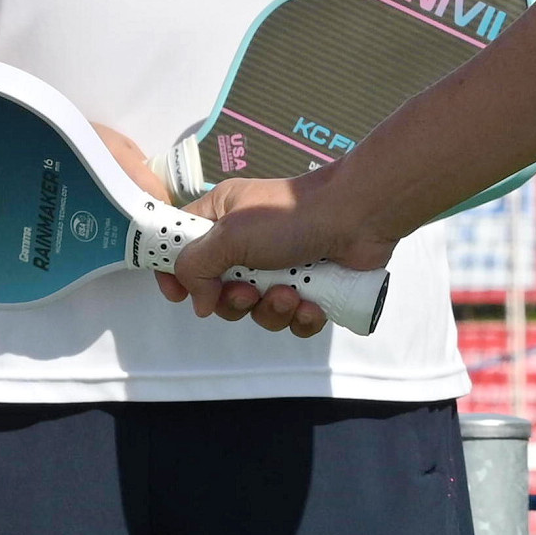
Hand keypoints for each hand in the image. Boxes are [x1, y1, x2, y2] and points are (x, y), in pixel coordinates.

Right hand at [154, 167, 395, 341]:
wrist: (359, 217)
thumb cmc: (291, 215)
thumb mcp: (230, 234)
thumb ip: (197, 266)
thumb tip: (197, 301)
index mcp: (222, 218)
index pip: (183, 248)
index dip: (176, 273)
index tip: (178, 294)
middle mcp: (248, 244)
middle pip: (220, 292)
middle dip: (235, 301)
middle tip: (250, 291)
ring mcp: (280, 267)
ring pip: (258, 310)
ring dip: (271, 310)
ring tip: (290, 294)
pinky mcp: (311, 288)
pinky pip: (292, 320)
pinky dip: (301, 317)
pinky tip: (311, 304)